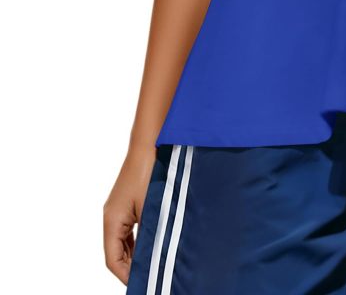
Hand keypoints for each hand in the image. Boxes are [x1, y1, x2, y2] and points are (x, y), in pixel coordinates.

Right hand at [103, 145, 155, 284]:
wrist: (151, 143)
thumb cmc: (150, 172)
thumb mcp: (151, 208)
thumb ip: (149, 235)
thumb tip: (152, 258)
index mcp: (112, 220)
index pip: (113, 259)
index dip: (126, 275)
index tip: (143, 283)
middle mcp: (112, 217)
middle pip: (116, 252)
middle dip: (131, 267)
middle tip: (151, 276)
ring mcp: (119, 209)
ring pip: (124, 241)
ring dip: (136, 253)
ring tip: (154, 264)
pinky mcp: (128, 202)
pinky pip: (130, 229)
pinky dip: (139, 240)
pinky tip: (154, 244)